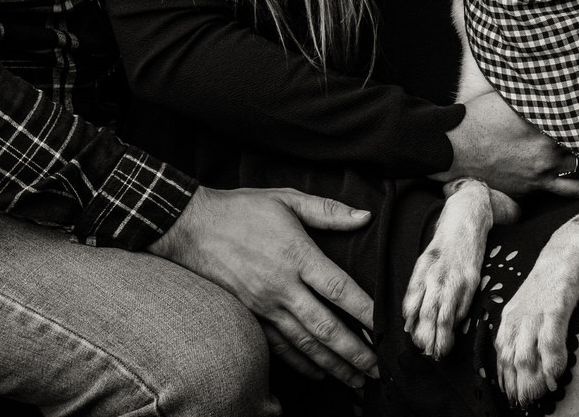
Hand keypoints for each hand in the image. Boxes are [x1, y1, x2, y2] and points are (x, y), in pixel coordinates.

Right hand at [149, 186, 377, 388]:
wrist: (191, 227)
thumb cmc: (242, 209)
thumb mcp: (286, 198)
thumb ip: (327, 210)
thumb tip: (365, 216)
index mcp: (296, 255)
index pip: (339, 289)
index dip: (365, 311)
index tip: (387, 327)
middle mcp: (281, 286)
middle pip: (326, 327)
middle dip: (356, 352)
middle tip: (380, 369)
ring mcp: (264, 306)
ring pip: (305, 344)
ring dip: (334, 365)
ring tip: (358, 380)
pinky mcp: (250, 316)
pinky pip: (280, 347)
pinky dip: (302, 364)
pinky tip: (320, 372)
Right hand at [440, 91, 578, 197]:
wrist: (451, 149)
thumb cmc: (475, 119)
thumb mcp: (505, 99)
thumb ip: (533, 94)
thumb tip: (554, 82)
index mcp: (543, 127)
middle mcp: (547, 153)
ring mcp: (540, 175)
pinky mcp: (529, 191)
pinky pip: (561, 192)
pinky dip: (567, 185)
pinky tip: (566, 176)